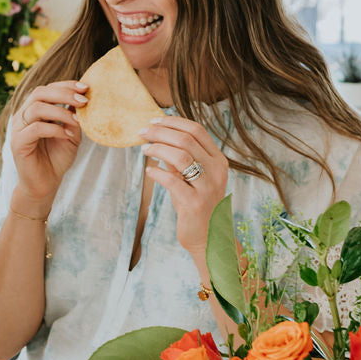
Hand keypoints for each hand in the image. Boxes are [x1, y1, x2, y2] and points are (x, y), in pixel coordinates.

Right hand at [10, 81, 87, 209]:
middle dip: (64, 93)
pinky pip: (36, 129)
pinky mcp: (18, 143)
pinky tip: (67, 135)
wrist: (45, 184)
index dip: (66, 85)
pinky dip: (55, 129)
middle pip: (40, 93)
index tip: (86, 87)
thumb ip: (73, 117)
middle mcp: (24, 116)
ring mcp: (19, 129)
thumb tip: (82, 98)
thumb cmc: (56, 158)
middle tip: (84, 100)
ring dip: (61, 112)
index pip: (47, 89)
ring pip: (37, 108)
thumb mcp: (71, 133)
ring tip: (77, 120)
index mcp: (34, 110)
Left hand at [139, 116, 228, 254]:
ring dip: (158, 149)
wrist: (208, 238)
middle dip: (161, 133)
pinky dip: (158, 172)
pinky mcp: (195, 203)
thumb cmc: (195, 204)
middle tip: (142, 133)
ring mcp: (208, 187)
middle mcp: (217, 171)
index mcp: (218, 160)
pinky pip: (173, 181)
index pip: (197, 130)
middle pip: (187, 140)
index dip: (173, 122)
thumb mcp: (190, 178)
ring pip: (181, 156)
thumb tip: (157, 137)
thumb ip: (178, 159)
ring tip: (144, 150)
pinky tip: (149, 171)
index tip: (154, 121)